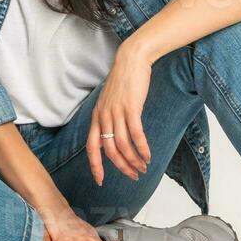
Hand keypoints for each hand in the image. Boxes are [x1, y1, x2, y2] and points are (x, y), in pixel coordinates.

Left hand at [86, 43, 152, 185]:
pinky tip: (148, 156)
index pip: (91, 148)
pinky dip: (142, 149)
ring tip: (143, 168)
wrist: (131, 60)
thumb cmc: (122, 81)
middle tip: (133, 176)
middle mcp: (104, 117)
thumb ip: (108, 120)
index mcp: (96, 117)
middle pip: (110, 151)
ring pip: (123, 146)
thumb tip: (111, 138)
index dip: (95, 166)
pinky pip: (136, 135)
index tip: (100, 181)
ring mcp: (116, 113)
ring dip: (134, 161)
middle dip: (121, 167)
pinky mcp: (131, 108)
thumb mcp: (109, 102)